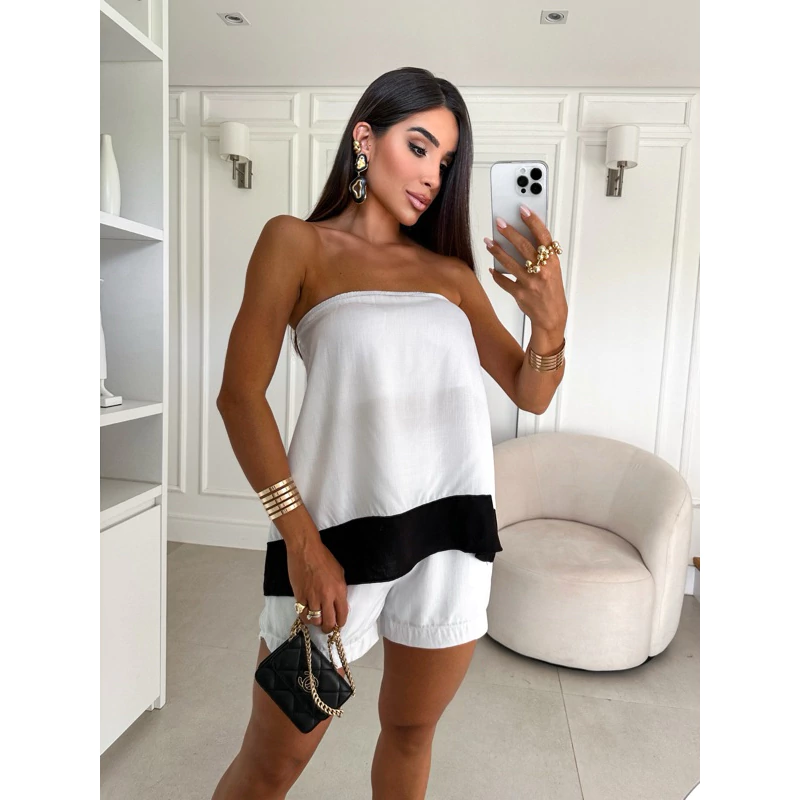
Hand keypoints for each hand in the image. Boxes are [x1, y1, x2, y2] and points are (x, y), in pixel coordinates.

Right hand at [286, 540, 349, 633]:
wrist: (306, 550)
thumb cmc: (324, 558)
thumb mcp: (339, 572)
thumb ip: (340, 589)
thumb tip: (339, 604)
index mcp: (339, 590)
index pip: (342, 615)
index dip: (340, 624)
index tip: (337, 625)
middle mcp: (327, 596)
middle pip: (328, 622)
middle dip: (328, 628)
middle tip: (326, 628)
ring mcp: (312, 597)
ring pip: (315, 620)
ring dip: (316, 623)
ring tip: (316, 620)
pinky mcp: (299, 596)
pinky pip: (302, 614)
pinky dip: (305, 617)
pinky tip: (307, 615)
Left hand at [484, 204, 567, 333]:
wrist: (552, 315)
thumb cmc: (551, 290)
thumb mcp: (553, 269)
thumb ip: (542, 255)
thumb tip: (523, 236)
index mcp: (552, 262)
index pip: (543, 237)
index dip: (533, 221)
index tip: (523, 209)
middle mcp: (542, 271)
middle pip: (523, 247)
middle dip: (509, 232)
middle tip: (499, 222)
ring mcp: (530, 283)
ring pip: (510, 263)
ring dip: (497, 250)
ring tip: (488, 241)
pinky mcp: (520, 294)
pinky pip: (504, 281)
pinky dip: (496, 274)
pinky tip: (491, 268)